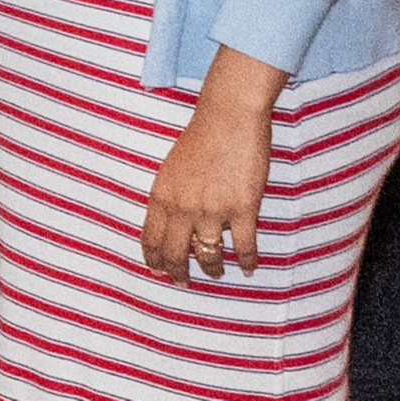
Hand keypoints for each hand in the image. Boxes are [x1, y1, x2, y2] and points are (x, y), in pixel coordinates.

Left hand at [137, 86, 273, 283]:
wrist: (228, 118)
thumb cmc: (200, 140)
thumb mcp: (170, 170)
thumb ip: (168, 198)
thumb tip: (167, 223)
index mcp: (161, 197)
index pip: (150, 239)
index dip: (154, 259)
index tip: (158, 271)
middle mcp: (182, 208)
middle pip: (174, 254)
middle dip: (178, 273)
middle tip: (183, 282)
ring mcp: (212, 210)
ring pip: (208, 255)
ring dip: (212, 269)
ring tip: (216, 272)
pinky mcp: (243, 208)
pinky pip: (244, 246)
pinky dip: (247, 261)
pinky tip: (249, 268)